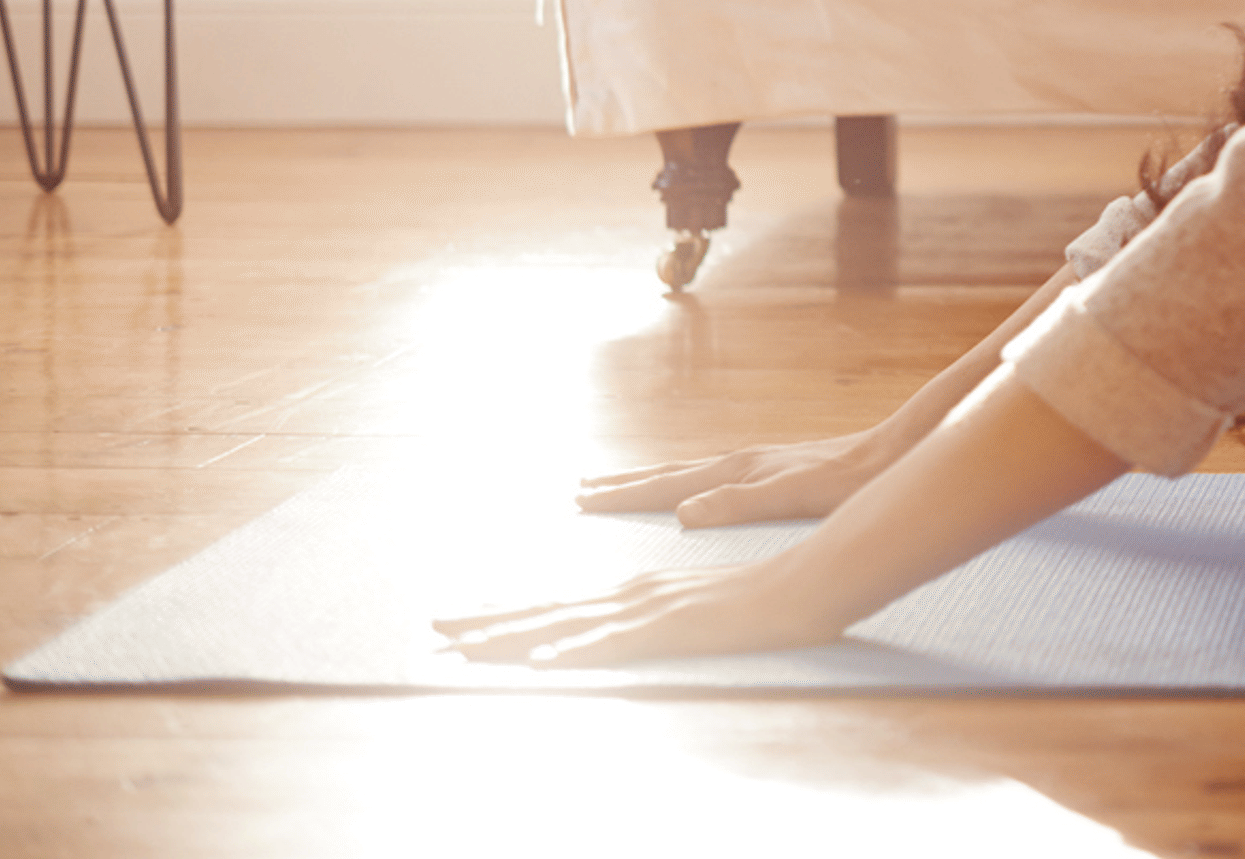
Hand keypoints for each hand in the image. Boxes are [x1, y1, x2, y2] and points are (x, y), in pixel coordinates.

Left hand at [435, 560, 847, 667]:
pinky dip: (573, 652)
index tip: (464, 620)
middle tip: (432, 627)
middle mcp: (632, 594)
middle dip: (486, 621)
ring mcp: (649, 610)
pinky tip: (540, 663)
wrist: (811, 580)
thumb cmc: (764, 599)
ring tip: (461, 647)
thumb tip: (630, 630)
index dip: (509, 613)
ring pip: (564, 624)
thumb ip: (664, 617)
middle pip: (547, 610)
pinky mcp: (671, 628)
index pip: (560, 604)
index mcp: (638, 590)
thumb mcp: (701, 608)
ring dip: (508, 636)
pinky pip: (613, 645)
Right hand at [576, 427, 905, 526]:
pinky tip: (692, 492)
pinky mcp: (775, 470)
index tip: (580, 498)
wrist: (894, 455)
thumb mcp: (794, 498)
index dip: (623, 494)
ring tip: (620, 484)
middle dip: (625, 483)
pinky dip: (686, 483)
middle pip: (669, 473)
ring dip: (651, 480)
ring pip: (689, 473)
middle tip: (580, 488)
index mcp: (738, 471)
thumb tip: (681, 514)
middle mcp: (741, 462)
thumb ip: (739, 503)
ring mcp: (757, 464)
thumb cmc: (850, 483)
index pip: (666, 486)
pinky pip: (713, 478)